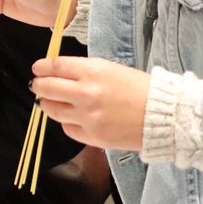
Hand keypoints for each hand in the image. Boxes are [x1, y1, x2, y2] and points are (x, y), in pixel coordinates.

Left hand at [31, 57, 149, 150]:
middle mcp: (86, 93)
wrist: (165, 116)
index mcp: (93, 71)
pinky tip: (74, 118)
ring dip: (48, 104)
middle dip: (39, 86)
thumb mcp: (110, 69)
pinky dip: (67, 123)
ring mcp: (88, 117)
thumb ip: (83, 71)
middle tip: (39, 86)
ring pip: (52, 110)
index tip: (37, 69)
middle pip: (46, 89)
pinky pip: (68, 128)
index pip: (55, 67)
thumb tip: (57, 72)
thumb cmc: (140, 88)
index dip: (42, 68)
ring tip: (51, 102)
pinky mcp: (93, 136)